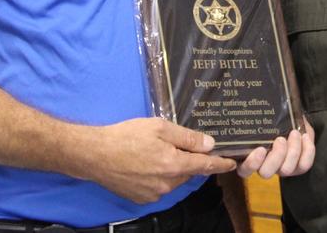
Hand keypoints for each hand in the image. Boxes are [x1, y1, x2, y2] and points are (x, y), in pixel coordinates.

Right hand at [79, 117, 237, 202]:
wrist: (94, 155)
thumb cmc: (126, 136)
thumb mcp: (159, 127)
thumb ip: (187, 137)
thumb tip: (209, 145)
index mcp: (173, 165)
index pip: (205, 167)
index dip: (220, 164)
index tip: (232, 163)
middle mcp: (166, 184)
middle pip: (188, 172)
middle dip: (188, 159)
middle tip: (177, 143)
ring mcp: (153, 194)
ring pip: (173, 179)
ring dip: (173, 167)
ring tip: (156, 151)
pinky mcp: (141, 198)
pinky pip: (159, 186)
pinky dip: (159, 175)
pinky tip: (146, 162)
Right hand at [236, 118, 314, 178]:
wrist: (291, 119)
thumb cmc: (274, 119)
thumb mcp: (266, 116)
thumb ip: (260, 115)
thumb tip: (251, 99)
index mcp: (250, 156)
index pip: (245, 169)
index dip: (252, 163)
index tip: (260, 149)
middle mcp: (265, 166)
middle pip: (266, 173)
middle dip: (276, 156)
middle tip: (280, 139)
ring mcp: (282, 168)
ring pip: (286, 170)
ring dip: (293, 151)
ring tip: (295, 133)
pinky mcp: (298, 167)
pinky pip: (304, 165)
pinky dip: (307, 151)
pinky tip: (305, 136)